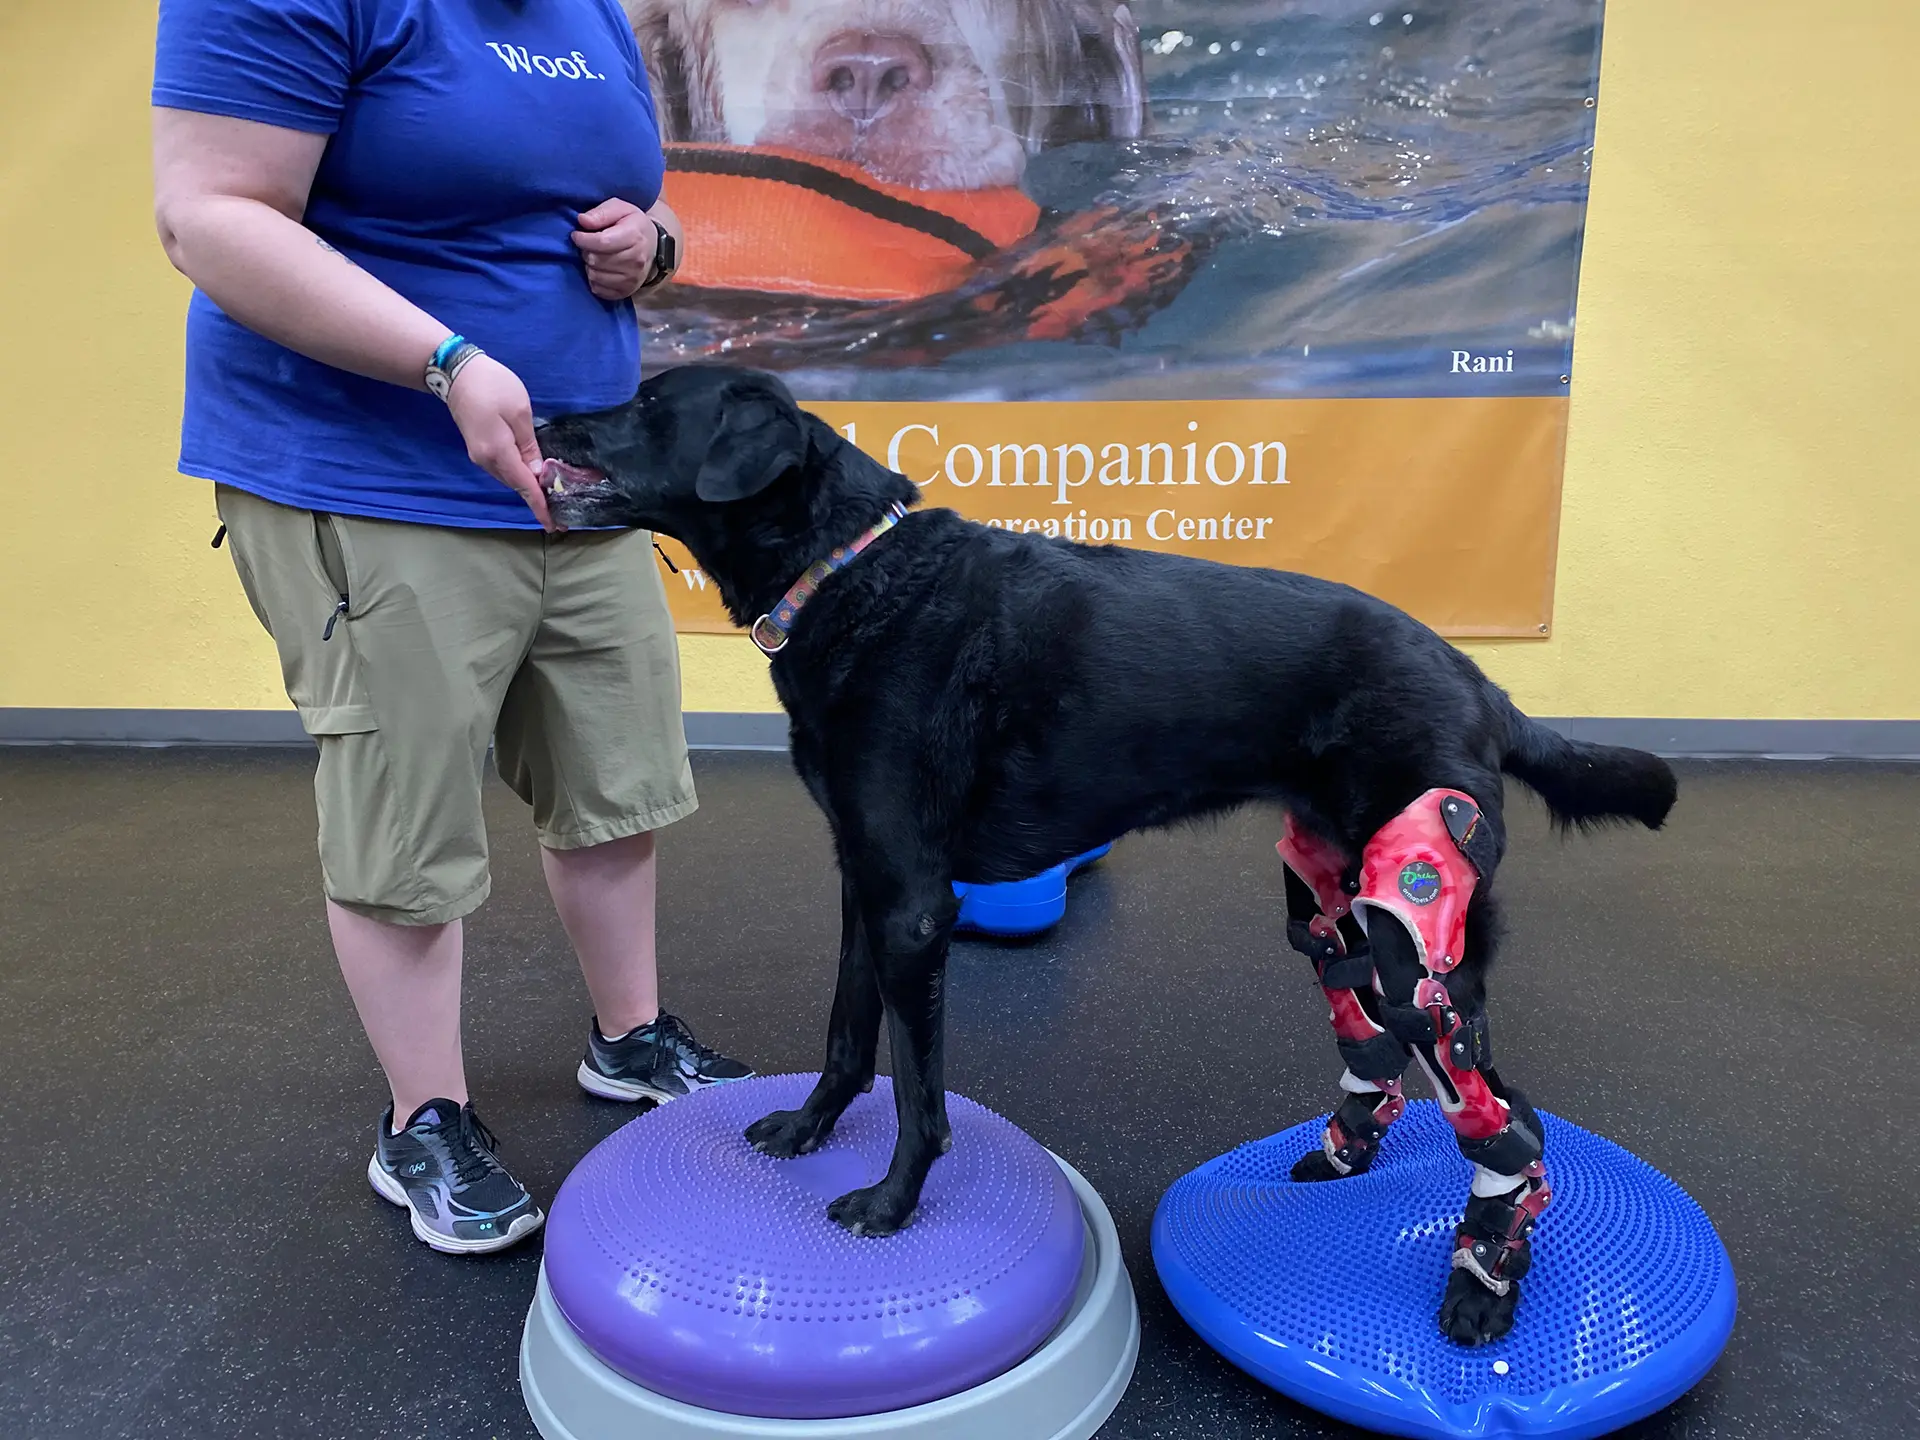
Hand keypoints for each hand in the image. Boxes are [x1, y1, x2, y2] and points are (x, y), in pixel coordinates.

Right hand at [444, 352, 558, 530]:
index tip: (554, 525)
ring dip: (529, 488)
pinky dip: (519, 475)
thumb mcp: (519, 412)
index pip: (525, 486)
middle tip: (562, 511)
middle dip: (538, 499)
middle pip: (517, 485)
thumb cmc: (492, 386)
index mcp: (499, 453)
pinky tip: (533, 475)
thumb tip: (538, 471)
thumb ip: (529, 445)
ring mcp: (479, 456)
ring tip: (552, 496)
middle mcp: (486, 461)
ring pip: (510, 478)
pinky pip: (503, 468)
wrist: (456, 372)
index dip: (541, 506)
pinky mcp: (478, 449)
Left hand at [572, 198, 658, 300]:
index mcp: (634, 236)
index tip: (576, 235)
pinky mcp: (626, 291)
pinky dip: (594, 279)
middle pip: (596, 260)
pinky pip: (599, 289)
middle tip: (589, 246)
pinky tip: (599, 269)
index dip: (583, 239)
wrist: (653, 247)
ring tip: (595, 256)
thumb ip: (601, 213)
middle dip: (586, 251)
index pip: (601, 242)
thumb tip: (582, 221)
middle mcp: (636, 260)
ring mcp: (632, 279)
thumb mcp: (620, 208)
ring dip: (589, 266)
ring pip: (595, 276)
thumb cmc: (632, 225)